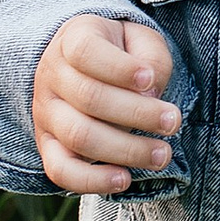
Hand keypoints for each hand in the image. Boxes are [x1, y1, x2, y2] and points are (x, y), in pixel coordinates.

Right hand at [32, 14, 181, 194]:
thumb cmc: (122, 52)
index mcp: (72, 39)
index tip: (150, 79)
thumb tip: (149, 94)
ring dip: (126, 149)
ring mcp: (46, 113)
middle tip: (173, 122)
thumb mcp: (141, 41)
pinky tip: (125, 179)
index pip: (85, 51)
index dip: (120, 68)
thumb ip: (151, 59)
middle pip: (89, 98)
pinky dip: (92, 181)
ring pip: (79, 136)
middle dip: (138, 113)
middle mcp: (51, 75)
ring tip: (161, 154)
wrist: (85, 66)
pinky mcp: (48, 146)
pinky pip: (60, 170)